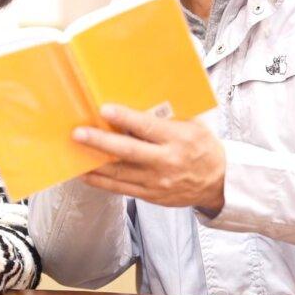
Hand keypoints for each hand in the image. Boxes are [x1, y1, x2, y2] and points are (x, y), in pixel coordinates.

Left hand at [74, 104, 226, 210]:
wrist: (218, 182)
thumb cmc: (203, 147)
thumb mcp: (193, 125)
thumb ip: (168, 116)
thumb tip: (139, 98)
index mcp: (178, 139)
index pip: (148, 127)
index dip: (125, 118)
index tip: (105, 110)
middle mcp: (166, 161)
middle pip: (128, 152)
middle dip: (101, 142)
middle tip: (79, 133)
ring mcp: (157, 181)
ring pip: (120, 173)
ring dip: (95, 164)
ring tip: (75, 154)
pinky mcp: (151, 195)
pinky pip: (121, 189)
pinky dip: (101, 182)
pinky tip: (87, 173)